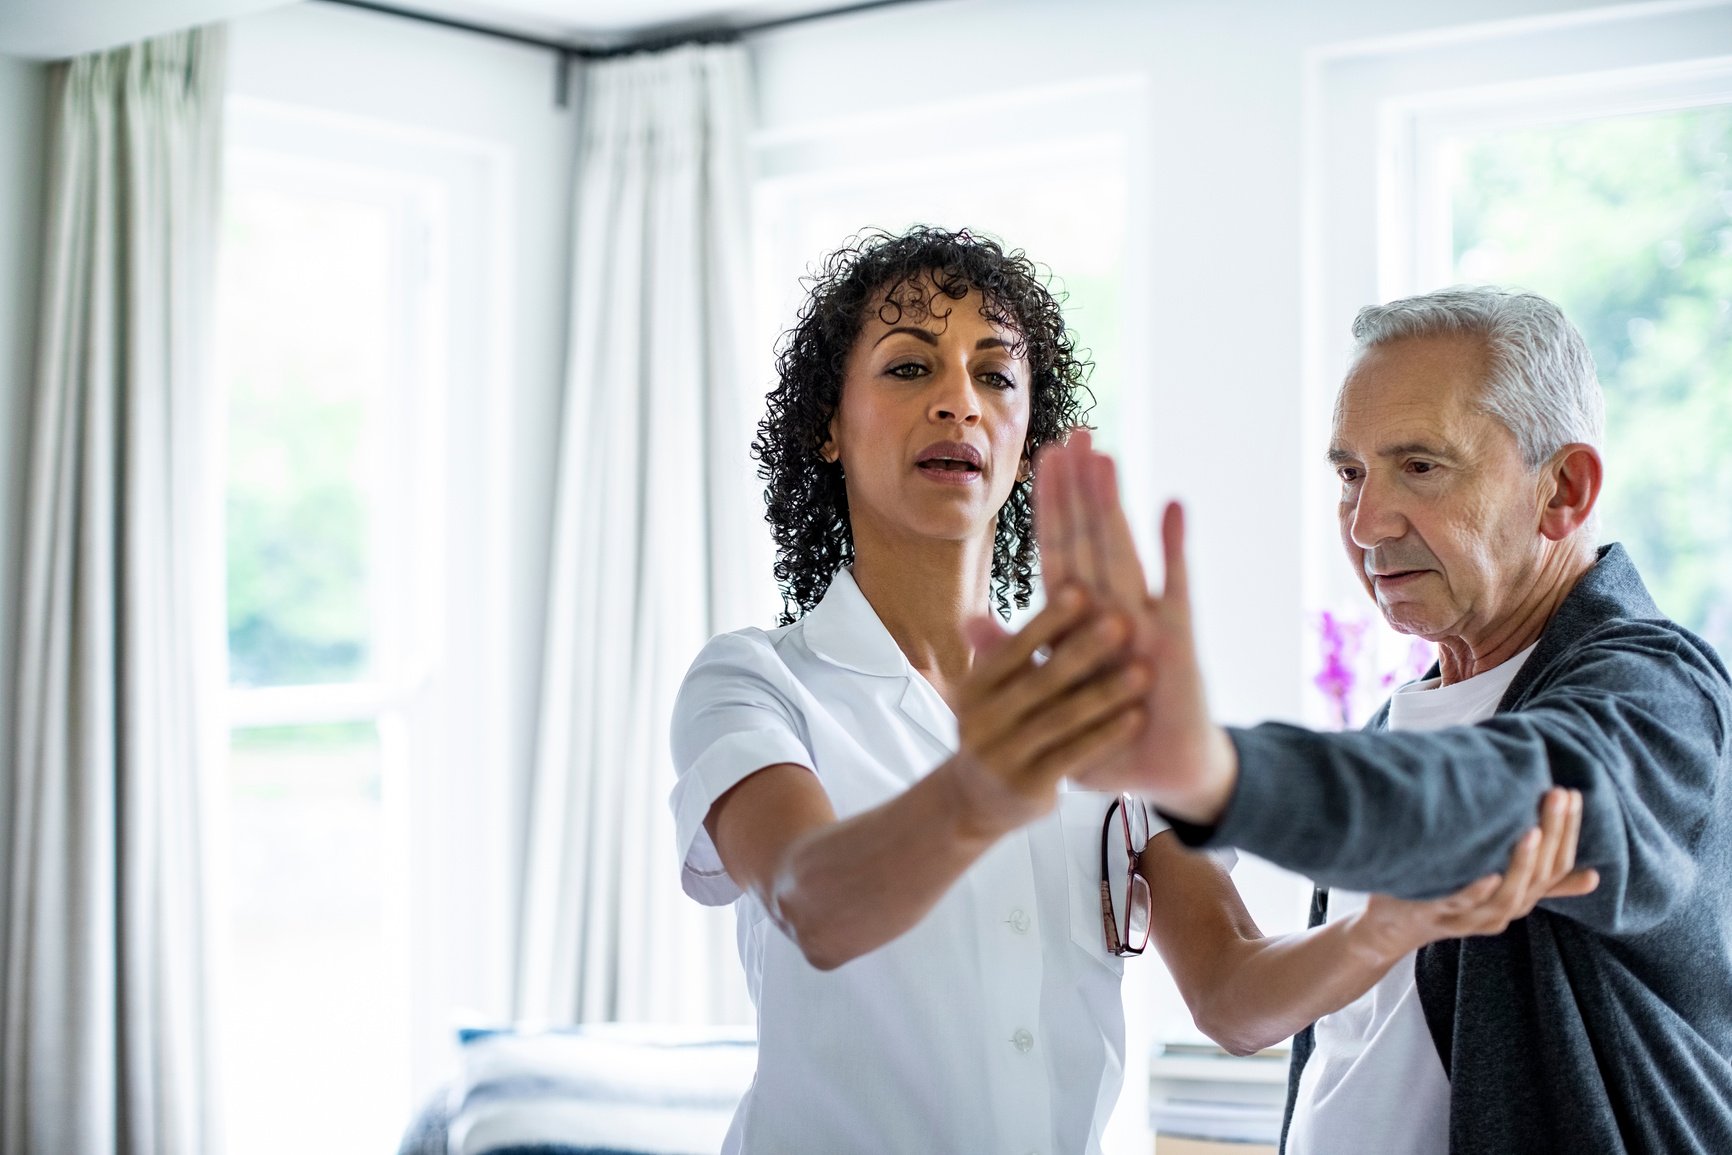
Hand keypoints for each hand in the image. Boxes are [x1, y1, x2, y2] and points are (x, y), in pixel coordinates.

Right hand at [940, 587, 1148, 841]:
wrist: (975, 800)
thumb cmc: (996, 730)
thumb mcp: (986, 695)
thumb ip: (996, 655)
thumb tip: (975, 615)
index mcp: (972, 691)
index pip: (1013, 650)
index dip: (1048, 621)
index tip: (1082, 591)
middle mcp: (981, 723)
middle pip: (1041, 681)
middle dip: (1084, 650)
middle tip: (1123, 622)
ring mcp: (1004, 758)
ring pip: (1063, 718)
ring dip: (1106, 693)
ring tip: (1144, 670)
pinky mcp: (1029, 787)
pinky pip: (1075, 754)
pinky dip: (1107, 735)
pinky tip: (1136, 717)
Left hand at [1032, 431, 1236, 819]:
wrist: (1161, 770)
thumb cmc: (1105, 733)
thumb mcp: (1048, 695)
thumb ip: (1014, 656)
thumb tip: (968, 621)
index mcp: (1080, 620)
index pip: (1059, 551)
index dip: (1050, 507)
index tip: (1043, 459)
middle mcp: (1113, 608)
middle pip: (1090, 536)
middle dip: (1079, 487)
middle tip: (1072, 433)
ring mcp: (1146, 617)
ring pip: (1122, 549)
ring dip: (1112, 503)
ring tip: (1104, 454)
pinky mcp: (1176, 638)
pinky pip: (1174, 585)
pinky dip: (1172, 547)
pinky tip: (1170, 505)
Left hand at [1348, 787, 1600, 963]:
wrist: (1395, 926)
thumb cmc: (1451, 895)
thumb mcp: (1500, 887)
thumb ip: (1538, 879)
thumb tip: (1593, 876)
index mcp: (1519, 898)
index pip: (1557, 867)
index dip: (1569, 833)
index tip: (1572, 794)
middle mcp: (1502, 911)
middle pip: (1538, 877)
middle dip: (1553, 835)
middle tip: (1557, 794)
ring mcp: (1471, 917)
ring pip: (1508, 898)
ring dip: (1522, 864)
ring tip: (1533, 830)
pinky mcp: (1438, 917)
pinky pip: (1462, 906)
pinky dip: (1477, 891)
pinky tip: (1489, 873)